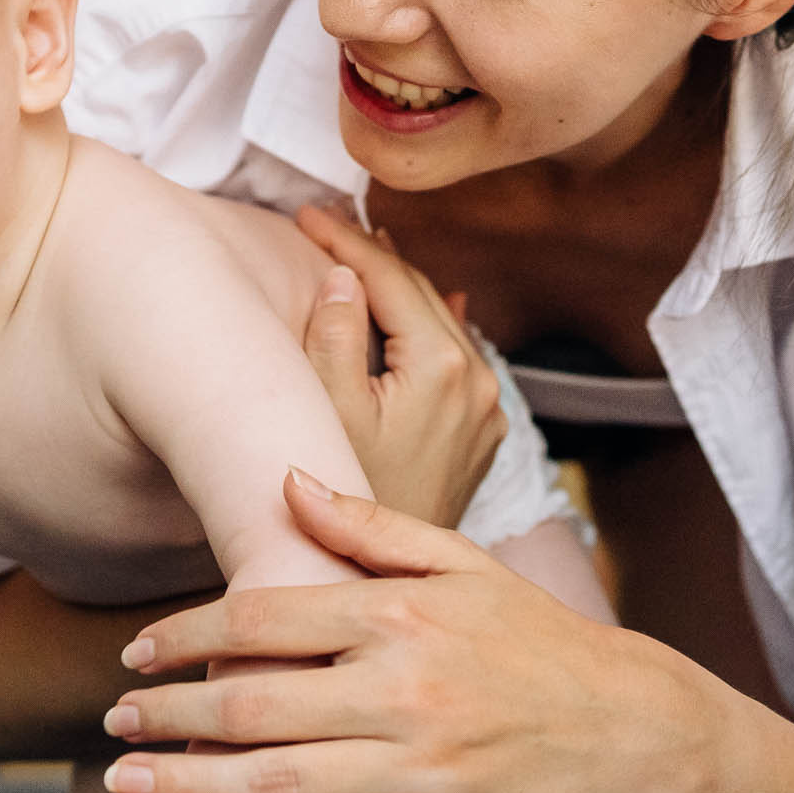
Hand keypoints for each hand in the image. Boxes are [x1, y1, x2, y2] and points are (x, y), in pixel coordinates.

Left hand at [94, 469, 752, 792]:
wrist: (623, 724)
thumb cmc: (528, 634)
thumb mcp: (457, 560)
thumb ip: (366, 526)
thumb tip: (282, 480)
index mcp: (400, 616)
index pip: (263, 620)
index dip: (184, 635)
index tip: (135, 653)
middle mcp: (404, 691)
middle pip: (254, 705)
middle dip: (169, 716)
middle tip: (114, 721)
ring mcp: (419, 767)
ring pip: (277, 782)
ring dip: (188, 785)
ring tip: (126, 784)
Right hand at [296, 203, 503, 529]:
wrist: (388, 578)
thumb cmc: (347, 498)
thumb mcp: (325, 411)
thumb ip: (333, 335)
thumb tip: (344, 275)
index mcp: (442, 367)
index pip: (390, 280)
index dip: (345, 240)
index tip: (306, 214)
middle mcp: (478, 381)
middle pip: (420, 294)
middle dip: (372, 256)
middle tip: (327, 221)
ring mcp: (487, 408)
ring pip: (440, 323)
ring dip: (399, 289)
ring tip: (361, 253)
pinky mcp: (483, 431)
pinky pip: (456, 357)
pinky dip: (429, 326)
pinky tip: (425, 304)